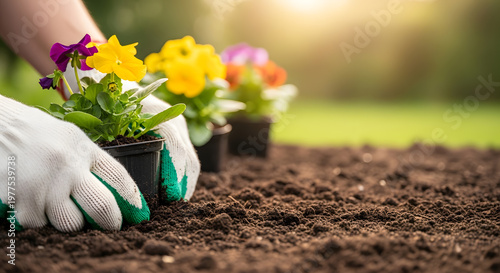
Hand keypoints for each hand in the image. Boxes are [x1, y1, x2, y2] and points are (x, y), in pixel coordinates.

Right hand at [0, 95, 149, 231]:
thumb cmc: (37, 133)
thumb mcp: (71, 137)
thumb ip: (90, 160)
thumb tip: (114, 190)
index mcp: (84, 148)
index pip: (118, 177)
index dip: (132, 199)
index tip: (139, 213)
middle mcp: (68, 166)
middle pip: (102, 207)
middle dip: (111, 222)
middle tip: (112, 226)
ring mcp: (44, 185)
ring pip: (70, 223)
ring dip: (69, 221)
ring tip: (60, 205)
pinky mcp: (21, 200)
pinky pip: (40, 224)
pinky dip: (39, 218)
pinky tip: (33, 200)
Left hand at [62, 68, 199, 200]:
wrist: (108, 75)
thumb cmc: (100, 96)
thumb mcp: (100, 114)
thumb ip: (104, 140)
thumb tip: (108, 177)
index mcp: (156, 111)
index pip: (175, 145)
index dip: (175, 173)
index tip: (170, 196)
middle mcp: (172, 117)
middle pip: (188, 155)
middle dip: (183, 184)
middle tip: (173, 208)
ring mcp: (176, 124)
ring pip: (190, 158)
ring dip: (184, 182)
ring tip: (172, 205)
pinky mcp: (175, 131)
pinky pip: (185, 156)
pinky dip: (181, 175)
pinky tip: (171, 192)